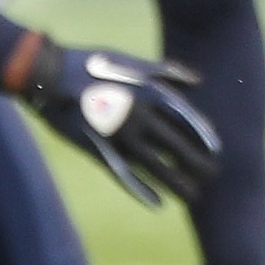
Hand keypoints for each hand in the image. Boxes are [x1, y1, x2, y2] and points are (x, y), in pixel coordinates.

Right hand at [19, 40, 218, 206]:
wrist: (48, 76)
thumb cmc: (92, 64)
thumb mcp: (132, 61)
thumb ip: (167, 72)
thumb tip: (198, 82)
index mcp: (148, 93)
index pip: (186, 119)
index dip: (203, 136)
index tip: (217, 150)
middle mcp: (138, 117)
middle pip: (175, 145)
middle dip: (196, 162)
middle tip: (213, 176)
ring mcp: (117, 136)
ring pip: (154, 165)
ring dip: (176, 182)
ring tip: (194, 196)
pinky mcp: (98, 151)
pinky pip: (124, 174)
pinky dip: (142, 190)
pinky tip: (158, 203)